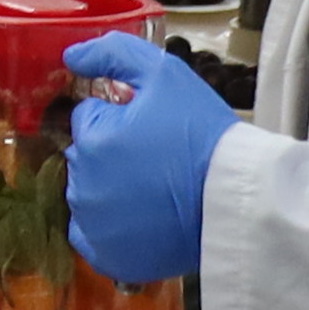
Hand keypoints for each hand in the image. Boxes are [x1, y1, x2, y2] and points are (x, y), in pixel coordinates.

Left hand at [64, 34, 232, 284]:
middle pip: (85, 155)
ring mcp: (92, 224)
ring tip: (155, 189)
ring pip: (88, 192)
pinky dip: (107, 228)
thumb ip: (113, 53)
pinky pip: (90, 236)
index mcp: (91, 138)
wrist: (236, 199)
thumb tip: (72, 55)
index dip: (120, 117)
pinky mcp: (106, 256)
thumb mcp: (165, 74)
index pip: (88, 117)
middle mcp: (81, 183)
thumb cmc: (203, 136)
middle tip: (157, 159)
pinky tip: (140, 217)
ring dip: (109, 187)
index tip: (151, 129)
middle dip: (110, 151)